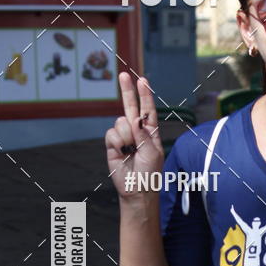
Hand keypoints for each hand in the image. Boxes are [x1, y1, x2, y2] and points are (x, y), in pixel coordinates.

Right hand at [105, 73, 163, 198]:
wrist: (136, 189)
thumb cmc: (149, 173)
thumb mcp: (153, 152)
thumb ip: (144, 134)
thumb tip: (135, 119)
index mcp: (150, 132)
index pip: (147, 109)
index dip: (144, 95)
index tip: (142, 80)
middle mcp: (136, 131)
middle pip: (130, 107)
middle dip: (127, 91)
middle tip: (123, 75)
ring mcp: (124, 137)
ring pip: (120, 122)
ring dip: (127, 136)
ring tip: (131, 151)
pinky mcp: (112, 144)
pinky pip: (112, 133)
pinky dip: (117, 143)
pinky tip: (122, 153)